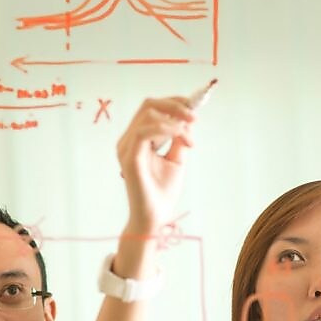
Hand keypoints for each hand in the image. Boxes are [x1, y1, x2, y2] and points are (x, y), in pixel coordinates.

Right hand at [116, 96, 195, 236]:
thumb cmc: (162, 192)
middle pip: (148, 105)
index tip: (194, 108)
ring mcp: (127, 147)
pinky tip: (179, 135)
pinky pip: (144, 131)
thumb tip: (188, 120)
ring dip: (174, 119)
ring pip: (147, 114)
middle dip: (175, 105)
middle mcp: (128, 140)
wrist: (155, 217)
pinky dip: (165, 128)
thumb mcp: (176, 159)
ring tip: (188, 138)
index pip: (151, 109)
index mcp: (137, 139)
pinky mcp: (130, 157)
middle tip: (194, 117)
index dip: (173, 103)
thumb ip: (179, 139)